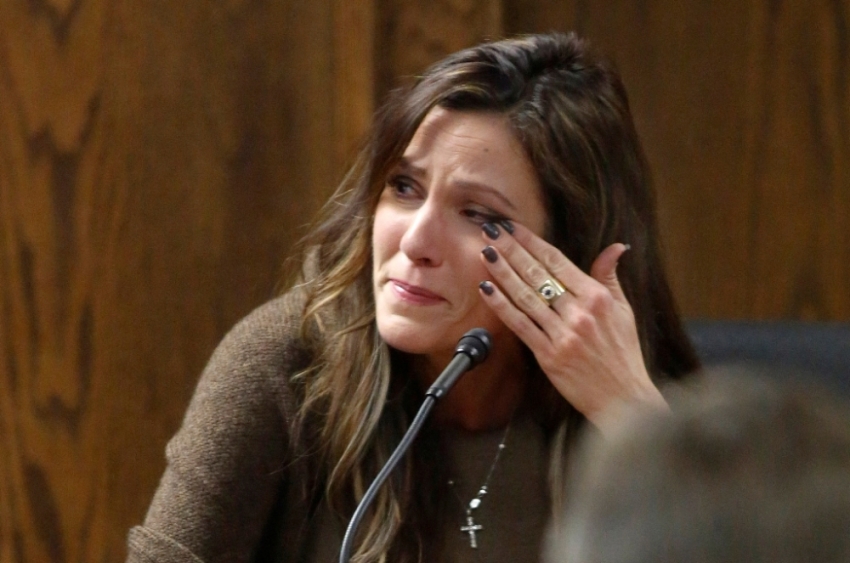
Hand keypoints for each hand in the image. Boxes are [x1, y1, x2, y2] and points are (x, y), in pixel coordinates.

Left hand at [478, 221, 666, 432]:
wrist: (623, 399)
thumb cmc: (624, 354)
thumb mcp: (624, 310)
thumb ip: (611, 277)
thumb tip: (616, 246)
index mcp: (596, 297)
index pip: (557, 261)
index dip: (532, 242)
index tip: (513, 227)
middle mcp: (579, 312)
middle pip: (537, 274)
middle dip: (511, 250)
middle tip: (490, 231)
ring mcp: (562, 334)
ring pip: (525, 296)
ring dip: (502, 272)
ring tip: (485, 253)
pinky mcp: (549, 355)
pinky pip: (520, 325)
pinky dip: (502, 306)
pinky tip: (487, 288)